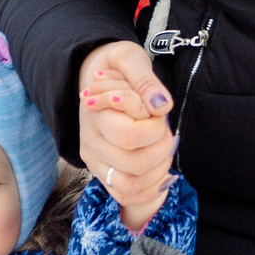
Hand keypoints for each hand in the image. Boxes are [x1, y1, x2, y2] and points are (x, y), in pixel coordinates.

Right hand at [78, 41, 175, 225]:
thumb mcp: (129, 58)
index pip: (130, 136)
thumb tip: (161, 107)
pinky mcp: (104, 173)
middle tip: (164, 129)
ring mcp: (96, 162)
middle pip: (135, 164)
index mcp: (94, 116)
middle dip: (162, 148)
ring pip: (131, 185)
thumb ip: (145, 80)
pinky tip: (162, 170)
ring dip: (159, 170)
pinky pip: (126, 195)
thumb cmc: (119, 66)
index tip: (156, 111)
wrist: (100, 77)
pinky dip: (150, 189)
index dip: (155, 128)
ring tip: (162, 147)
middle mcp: (91, 144)